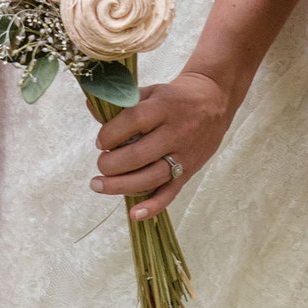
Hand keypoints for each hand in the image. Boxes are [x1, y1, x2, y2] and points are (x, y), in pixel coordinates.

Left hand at [91, 69, 235, 222]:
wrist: (215, 101)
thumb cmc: (175, 97)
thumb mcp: (151, 92)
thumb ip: (123, 102)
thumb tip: (92, 106)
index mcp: (164, 107)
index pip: (133, 121)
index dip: (110, 134)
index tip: (100, 141)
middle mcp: (175, 132)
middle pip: (139, 154)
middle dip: (112, 164)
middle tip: (101, 164)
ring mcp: (184, 154)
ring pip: (152, 176)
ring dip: (122, 185)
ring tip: (99, 185)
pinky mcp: (189, 171)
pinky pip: (171, 192)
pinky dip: (153, 206)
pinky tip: (134, 214)